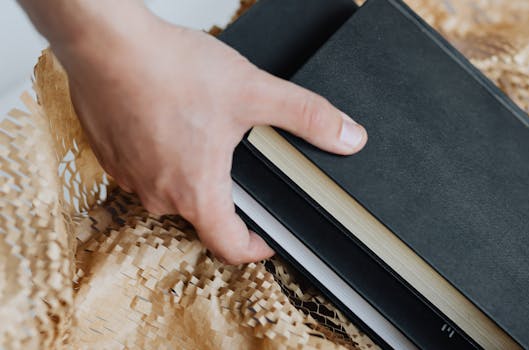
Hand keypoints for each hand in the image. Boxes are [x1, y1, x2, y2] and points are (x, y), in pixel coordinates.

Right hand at [49, 7, 366, 263]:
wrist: (107, 43)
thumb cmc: (168, 70)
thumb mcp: (253, 92)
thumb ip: (306, 116)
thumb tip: (348, 137)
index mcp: (197, 192)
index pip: (230, 247)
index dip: (258, 247)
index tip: (271, 237)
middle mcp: (159, 194)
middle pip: (203, 215)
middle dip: (228, 196)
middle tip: (244, 163)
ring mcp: (129, 176)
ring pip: (172, 189)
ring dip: (194, 171)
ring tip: (209, 134)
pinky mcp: (110, 154)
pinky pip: (145, 166)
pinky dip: (163, 152)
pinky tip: (174, 120)